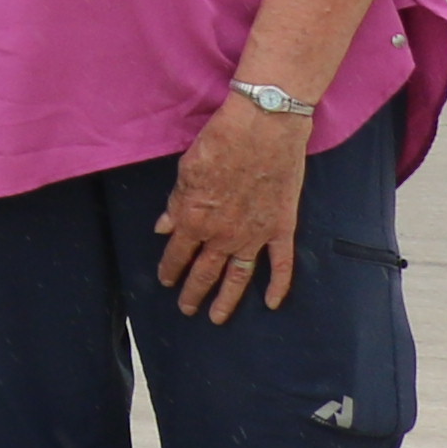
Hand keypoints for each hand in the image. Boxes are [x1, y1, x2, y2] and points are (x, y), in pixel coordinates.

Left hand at [153, 87, 315, 319]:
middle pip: (206, 271)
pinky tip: (271, 303)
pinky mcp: (282, 228)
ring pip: (239, 276)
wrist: (263, 130)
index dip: (170, 268)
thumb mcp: (185, 171)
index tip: (165, 280)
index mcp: (195, 219)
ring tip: (217, 317)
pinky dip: (278, 286)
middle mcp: (224, 235)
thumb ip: (176, 204)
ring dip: (227, 299)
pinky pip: (281, 265)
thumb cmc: (219, 143)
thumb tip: (164, 227)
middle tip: (186, 308)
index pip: (177, 252)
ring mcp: (255, 235)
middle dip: (193, 292)